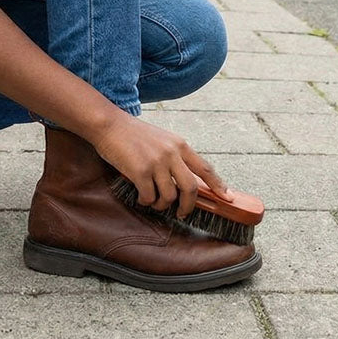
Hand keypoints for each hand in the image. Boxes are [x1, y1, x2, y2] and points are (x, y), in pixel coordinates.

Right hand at [89, 112, 228, 218]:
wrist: (110, 125)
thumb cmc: (134, 134)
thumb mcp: (162, 139)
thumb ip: (175, 156)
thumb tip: (186, 182)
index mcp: (180, 144)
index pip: (205, 167)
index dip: (218, 184)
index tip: (227, 197)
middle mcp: (171, 153)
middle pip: (191, 188)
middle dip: (189, 206)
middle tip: (182, 213)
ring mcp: (156, 162)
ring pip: (169, 196)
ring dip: (161, 205)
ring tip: (153, 201)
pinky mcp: (140, 171)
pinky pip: (149, 197)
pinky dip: (146, 202)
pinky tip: (140, 196)